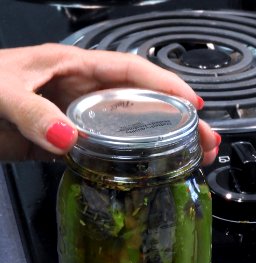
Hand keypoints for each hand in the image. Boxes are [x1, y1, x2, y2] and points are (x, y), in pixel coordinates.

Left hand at [0, 43, 219, 164]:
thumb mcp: (3, 90)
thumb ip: (33, 112)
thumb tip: (70, 138)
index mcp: (76, 68)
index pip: (133, 71)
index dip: (167, 85)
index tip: (195, 104)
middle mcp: (85, 93)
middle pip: (143, 103)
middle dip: (179, 119)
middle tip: (205, 140)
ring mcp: (79, 119)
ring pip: (130, 129)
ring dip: (161, 142)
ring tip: (190, 157)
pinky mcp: (67, 143)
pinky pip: (105, 151)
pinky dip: (127, 161)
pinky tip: (145, 171)